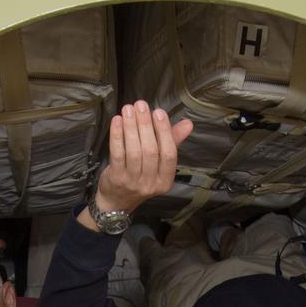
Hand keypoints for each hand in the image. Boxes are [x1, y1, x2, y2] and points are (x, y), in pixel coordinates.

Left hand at [93, 100, 193, 214]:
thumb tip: (188, 124)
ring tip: (129, 109)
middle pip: (151, 151)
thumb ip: (172, 142)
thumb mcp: (159, 164)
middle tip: (141, 105)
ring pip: (134, 152)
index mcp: (165, 180)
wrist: (117, 201)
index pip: (169, 154)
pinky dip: (117, 136)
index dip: (164, 132)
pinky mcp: (116, 178)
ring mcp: (133, 182)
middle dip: (146, 125)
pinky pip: (117, 154)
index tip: (158, 112)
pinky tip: (117, 121)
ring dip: (131, 127)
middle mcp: (151, 184)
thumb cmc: (141, 177)